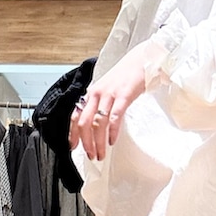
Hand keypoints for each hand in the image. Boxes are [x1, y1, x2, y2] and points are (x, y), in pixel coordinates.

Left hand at [70, 39, 166, 160]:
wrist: (142, 60)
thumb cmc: (126, 76)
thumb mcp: (108, 89)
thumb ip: (100, 104)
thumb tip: (95, 124)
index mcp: (91, 93)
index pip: (75, 115)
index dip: (72, 133)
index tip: (73, 147)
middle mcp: (97, 93)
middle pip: (84, 122)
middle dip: (85, 143)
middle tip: (90, 155)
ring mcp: (109, 94)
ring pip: (98, 123)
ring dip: (98, 142)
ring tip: (101, 154)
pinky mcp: (123, 96)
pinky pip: (114, 117)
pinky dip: (112, 132)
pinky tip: (112, 141)